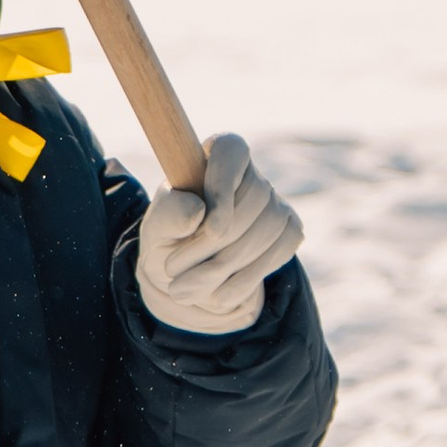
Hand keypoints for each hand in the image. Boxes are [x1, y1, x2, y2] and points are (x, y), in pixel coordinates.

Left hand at [134, 134, 302, 334]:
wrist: (189, 274)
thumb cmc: (170, 237)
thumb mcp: (156, 227)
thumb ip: (169, 214)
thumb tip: (197, 210)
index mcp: (218, 154)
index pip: (231, 152)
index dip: (223, 189)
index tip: (210, 229)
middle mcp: (252, 174)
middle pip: (251, 201)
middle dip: (210, 245)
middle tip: (172, 273)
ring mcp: (276, 202)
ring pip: (265, 230)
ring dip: (222, 269)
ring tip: (183, 290)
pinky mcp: (290, 231)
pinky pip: (277, 254)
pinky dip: (243, 280)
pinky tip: (217, 294)